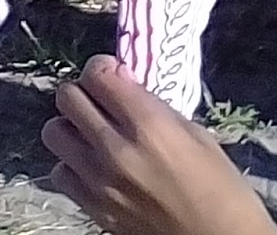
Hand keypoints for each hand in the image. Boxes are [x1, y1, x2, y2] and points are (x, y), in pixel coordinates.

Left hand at [42, 56, 276, 234]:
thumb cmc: (223, 190)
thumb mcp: (197, 135)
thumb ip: (154, 107)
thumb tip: (123, 85)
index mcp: (148, 125)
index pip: (97, 75)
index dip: (103, 67)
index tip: (113, 73)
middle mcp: (116, 149)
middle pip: (67, 98)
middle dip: (83, 91)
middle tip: (101, 99)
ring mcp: (99, 181)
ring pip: (54, 133)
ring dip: (71, 126)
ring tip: (93, 132)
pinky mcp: (94, 209)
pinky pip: (60, 173)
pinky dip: (71, 164)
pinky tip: (93, 165)